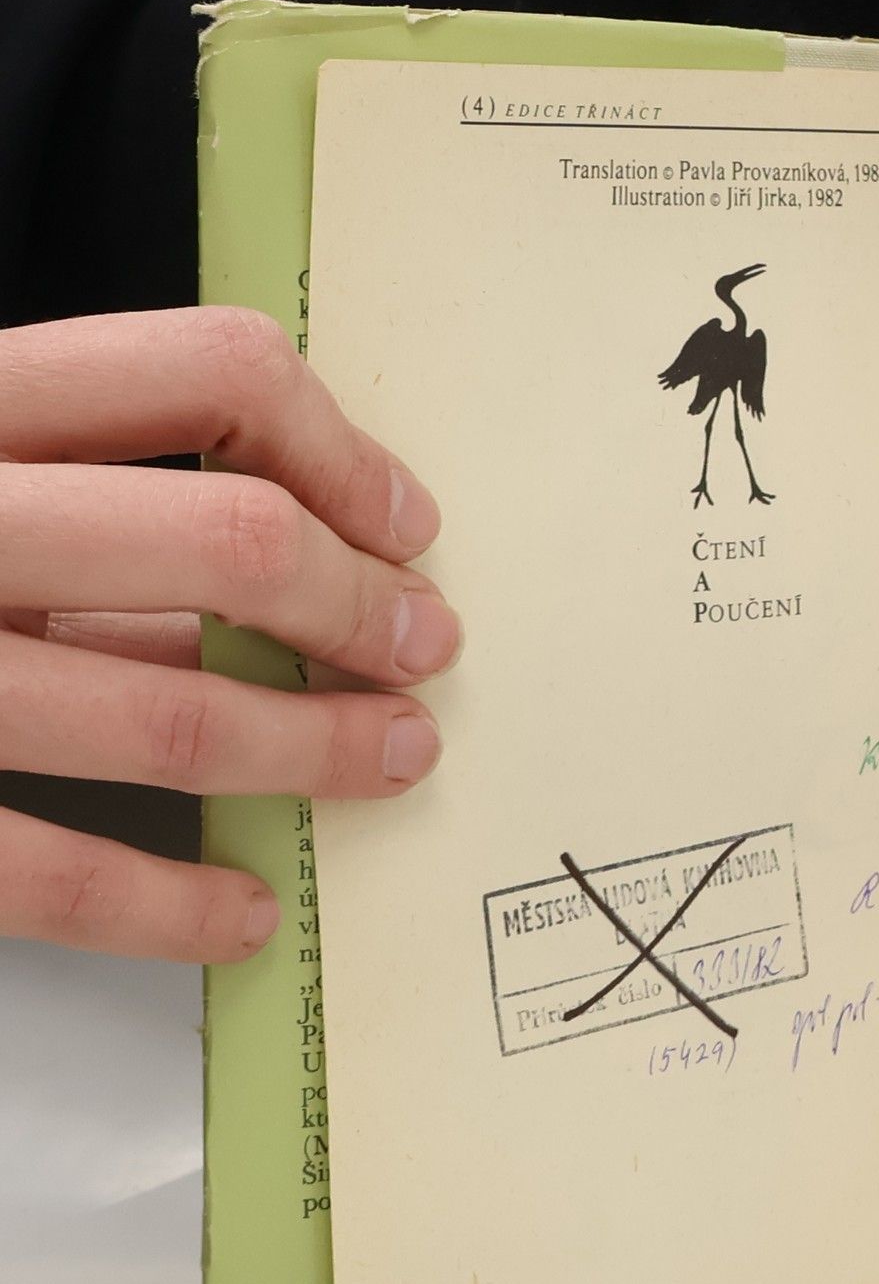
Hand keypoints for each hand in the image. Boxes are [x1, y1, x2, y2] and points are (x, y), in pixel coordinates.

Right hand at [0, 308, 459, 961]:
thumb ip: (77, 503)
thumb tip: (294, 559)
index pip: (207, 370)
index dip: (342, 446)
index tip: (406, 521)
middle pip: (226, 540)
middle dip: (362, 606)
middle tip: (427, 647)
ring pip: (168, 715)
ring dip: (317, 748)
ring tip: (394, 759)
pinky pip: (46, 876)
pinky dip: (170, 906)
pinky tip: (245, 914)